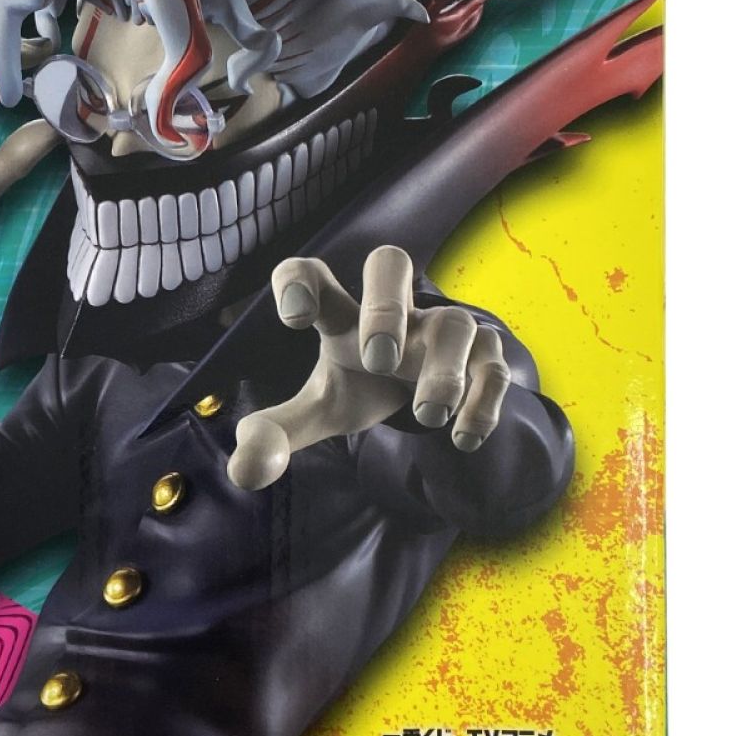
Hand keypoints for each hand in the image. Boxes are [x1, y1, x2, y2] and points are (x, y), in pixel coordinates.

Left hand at [227, 246, 512, 490]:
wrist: (431, 386)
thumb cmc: (363, 383)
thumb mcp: (320, 409)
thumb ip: (279, 433)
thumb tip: (243, 473)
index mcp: (341, 315)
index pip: (311, 274)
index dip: (298, 282)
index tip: (294, 318)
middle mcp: (394, 311)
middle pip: (390, 263)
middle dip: (385, 307)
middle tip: (378, 360)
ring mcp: (443, 330)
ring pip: (455, 324)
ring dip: (442, 371)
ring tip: (427, 416)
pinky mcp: (484, 358)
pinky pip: (493, 367)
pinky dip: (482, 402)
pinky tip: (462, 438)